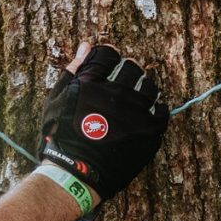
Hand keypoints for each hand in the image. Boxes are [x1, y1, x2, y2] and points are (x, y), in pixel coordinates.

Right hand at [39, 41, 170, 201]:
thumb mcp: (57, 101)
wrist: (76, 174)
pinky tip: (148, 115)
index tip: (109, 64)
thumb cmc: (61, 138)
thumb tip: (87, 46)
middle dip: (127, 71)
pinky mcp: (149, 131)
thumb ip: (72, 71)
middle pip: (132, 67)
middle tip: (122, 84)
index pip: (109, 54)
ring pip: (149, 87)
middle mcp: (116, 93)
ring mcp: (135, 112)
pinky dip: (157, 110)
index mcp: (92, 83)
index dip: (108, 57)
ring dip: (143, 89)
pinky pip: (163, 111)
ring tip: (134, 101)